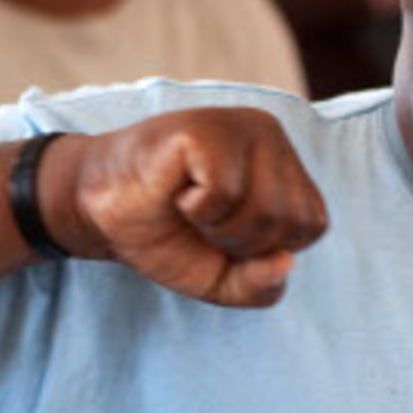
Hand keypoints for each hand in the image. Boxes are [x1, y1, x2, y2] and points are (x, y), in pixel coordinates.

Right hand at [53, 108, 328, 306]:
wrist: (100, 213)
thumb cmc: (166, 235)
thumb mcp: (222, 279)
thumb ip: (261, 285)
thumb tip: (284, 262)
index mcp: (284, 165)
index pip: (312, 225)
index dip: (266, 249)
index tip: (225, 233)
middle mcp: (270, 137)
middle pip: (291, 219)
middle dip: (242, 243)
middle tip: (202, 223)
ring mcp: (239, 126)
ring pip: (265, 207)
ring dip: (219, 228)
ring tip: (191, 207)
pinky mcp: (206, 128)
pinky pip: (225, 191)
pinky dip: (197, 209)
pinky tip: (177, 191)